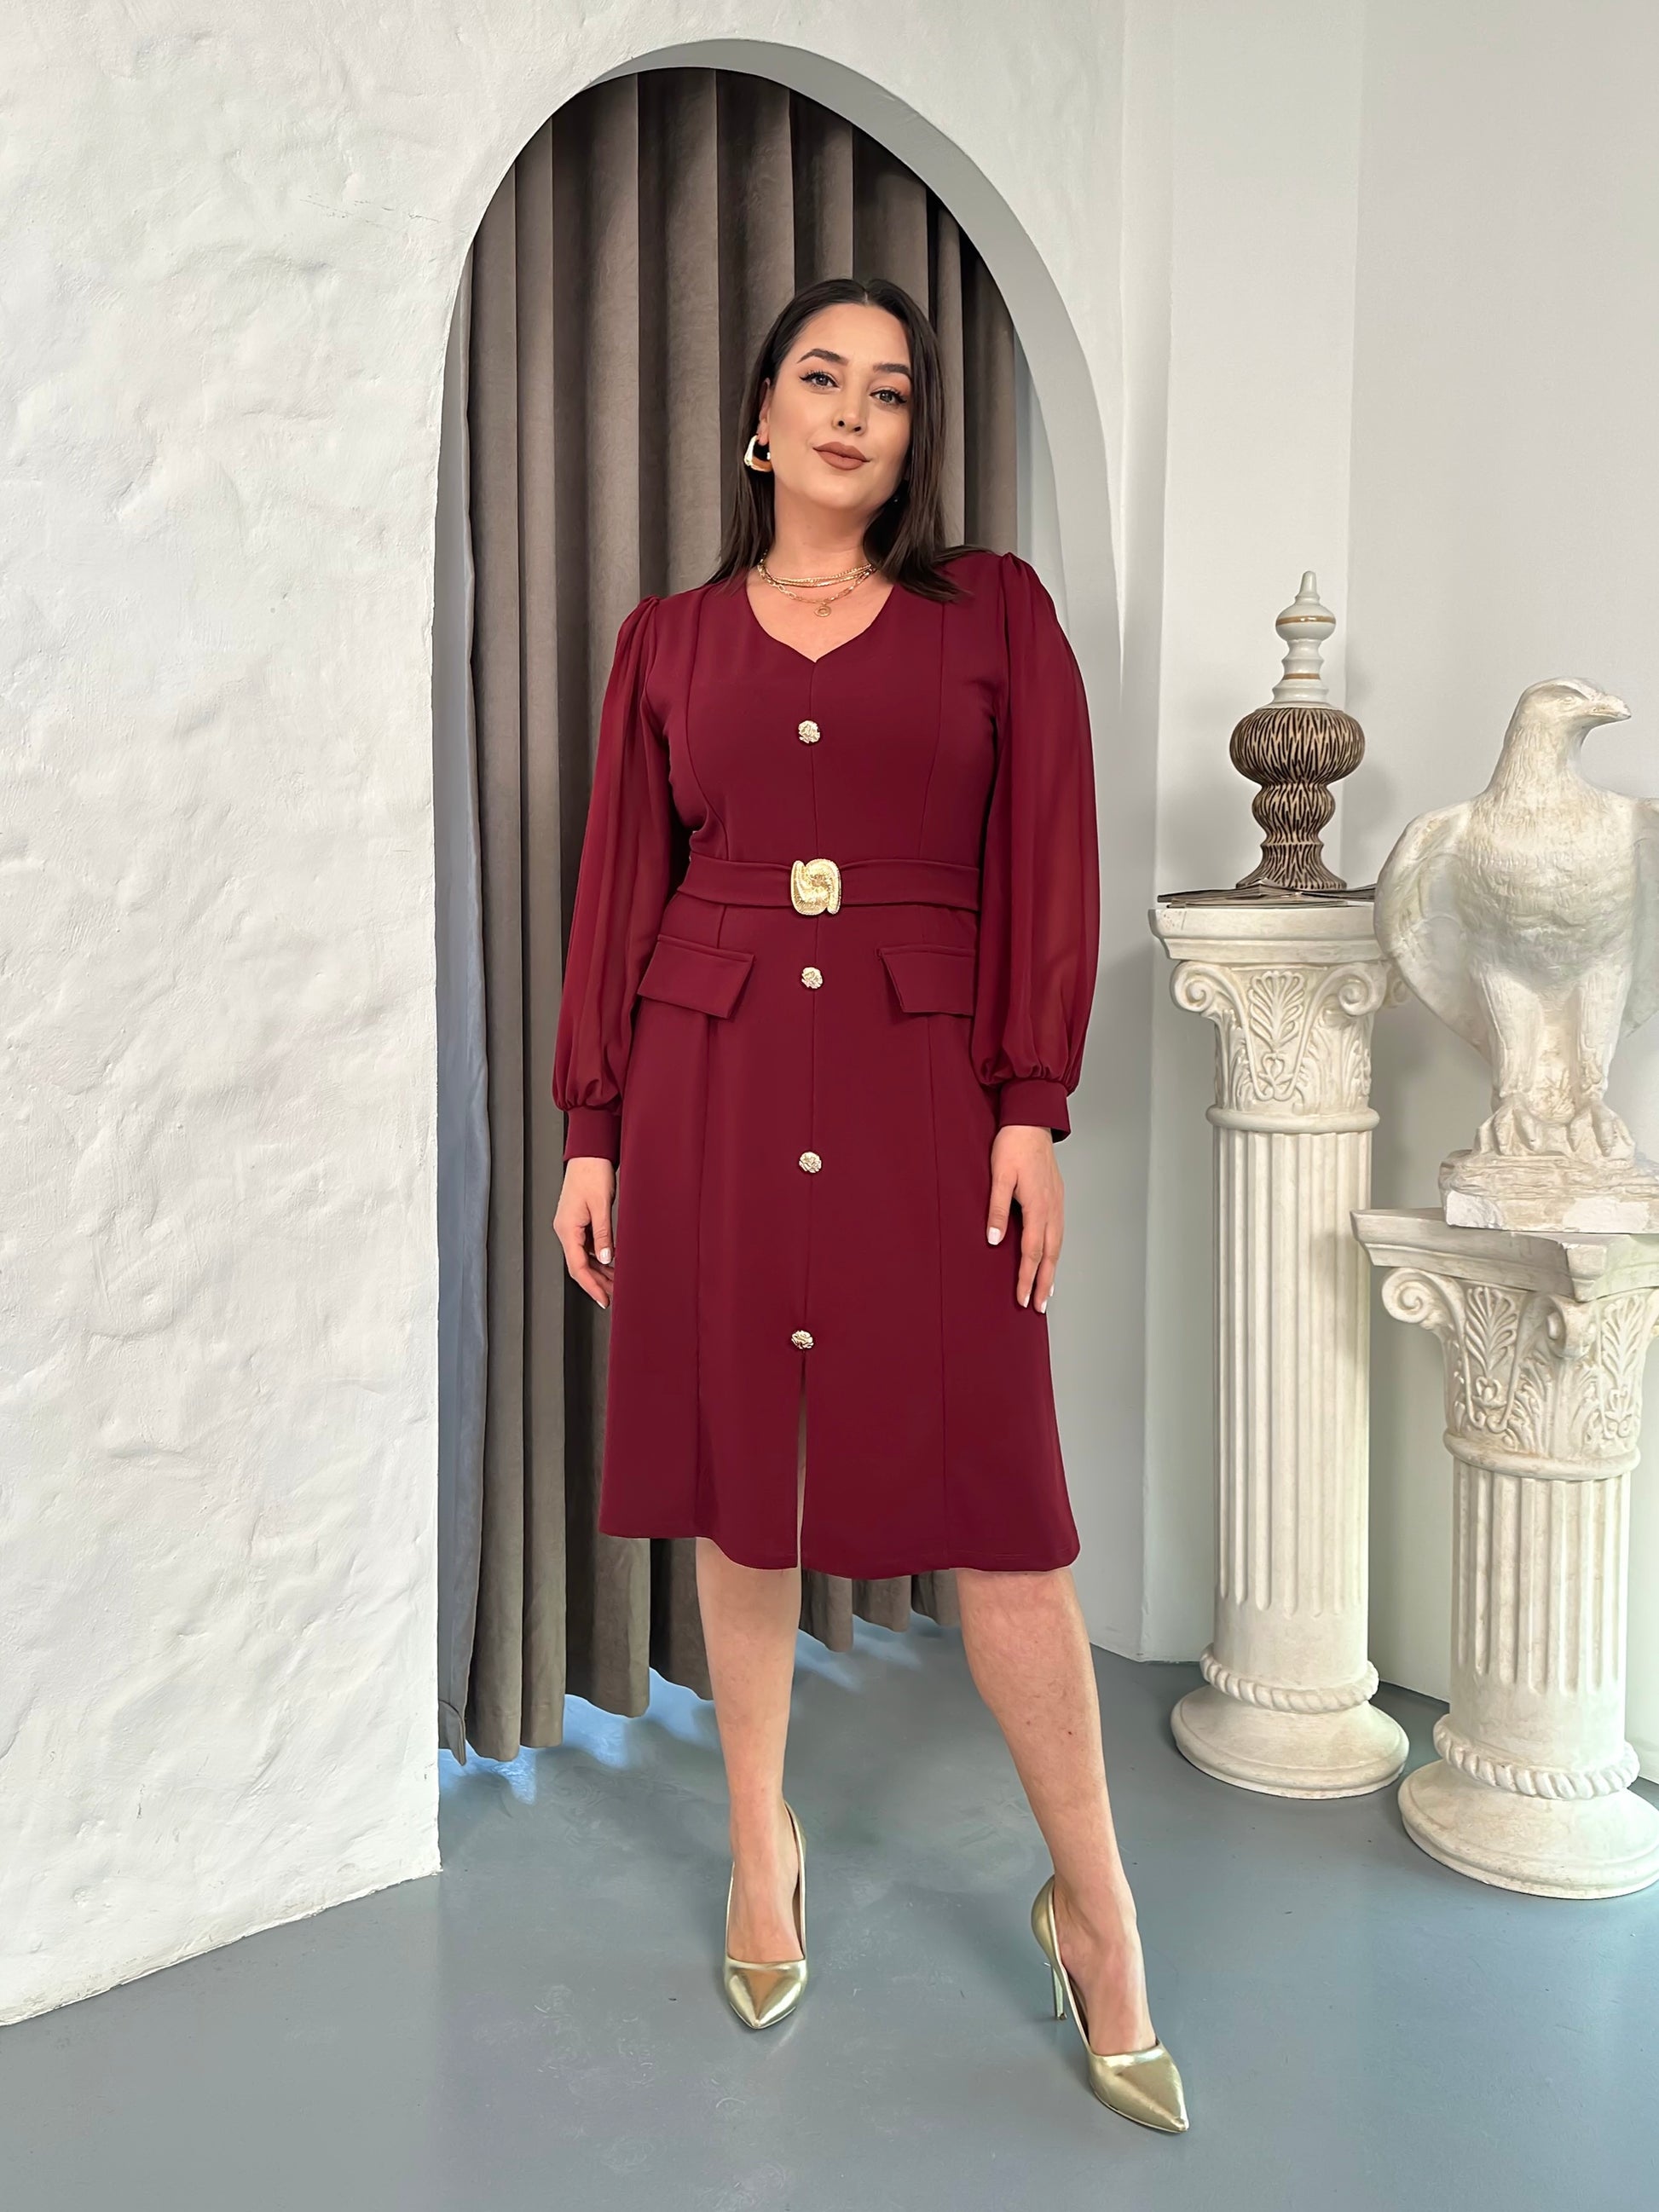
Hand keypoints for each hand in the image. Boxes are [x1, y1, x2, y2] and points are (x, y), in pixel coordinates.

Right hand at [554, 1158, 616, 1309]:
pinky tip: (613, 1263)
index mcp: (567, 1228)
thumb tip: (606, 1258)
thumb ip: (603, 1234)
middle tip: (615, 1296)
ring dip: (599, 1271)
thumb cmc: (593, 1173)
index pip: (577, 1267)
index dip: (591, 1286)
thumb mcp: (601, 1205)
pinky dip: (599, 1257)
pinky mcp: (578, 1222)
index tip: (604, 1299)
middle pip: (579, 1265)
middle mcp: (565, 1230)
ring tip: (617, 1283)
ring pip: (583, 1257)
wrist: (589, 1153)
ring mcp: (571, 1226)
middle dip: (597, 1283)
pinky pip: (587, 1246)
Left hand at [986, 1125, 1061, 1311]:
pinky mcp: (1057, 1198)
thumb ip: (995, 1208)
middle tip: (1039, 1308)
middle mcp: (1052, 1209)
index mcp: (1037, 1206)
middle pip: (1050, 1255)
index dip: (1026, 1278)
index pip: (1032, 1252)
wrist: (1031, 1120)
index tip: (1022, 1300)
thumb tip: (994, 1240)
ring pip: (1058, 1246)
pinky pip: (1059, 1233)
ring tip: (1047, 1293)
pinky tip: (1051, 1259)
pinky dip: (1055, 1252)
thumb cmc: (1012, 1145)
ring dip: (1052, 1271)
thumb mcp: (998, 1175)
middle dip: (1044, 1284)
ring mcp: (1057, 1204)